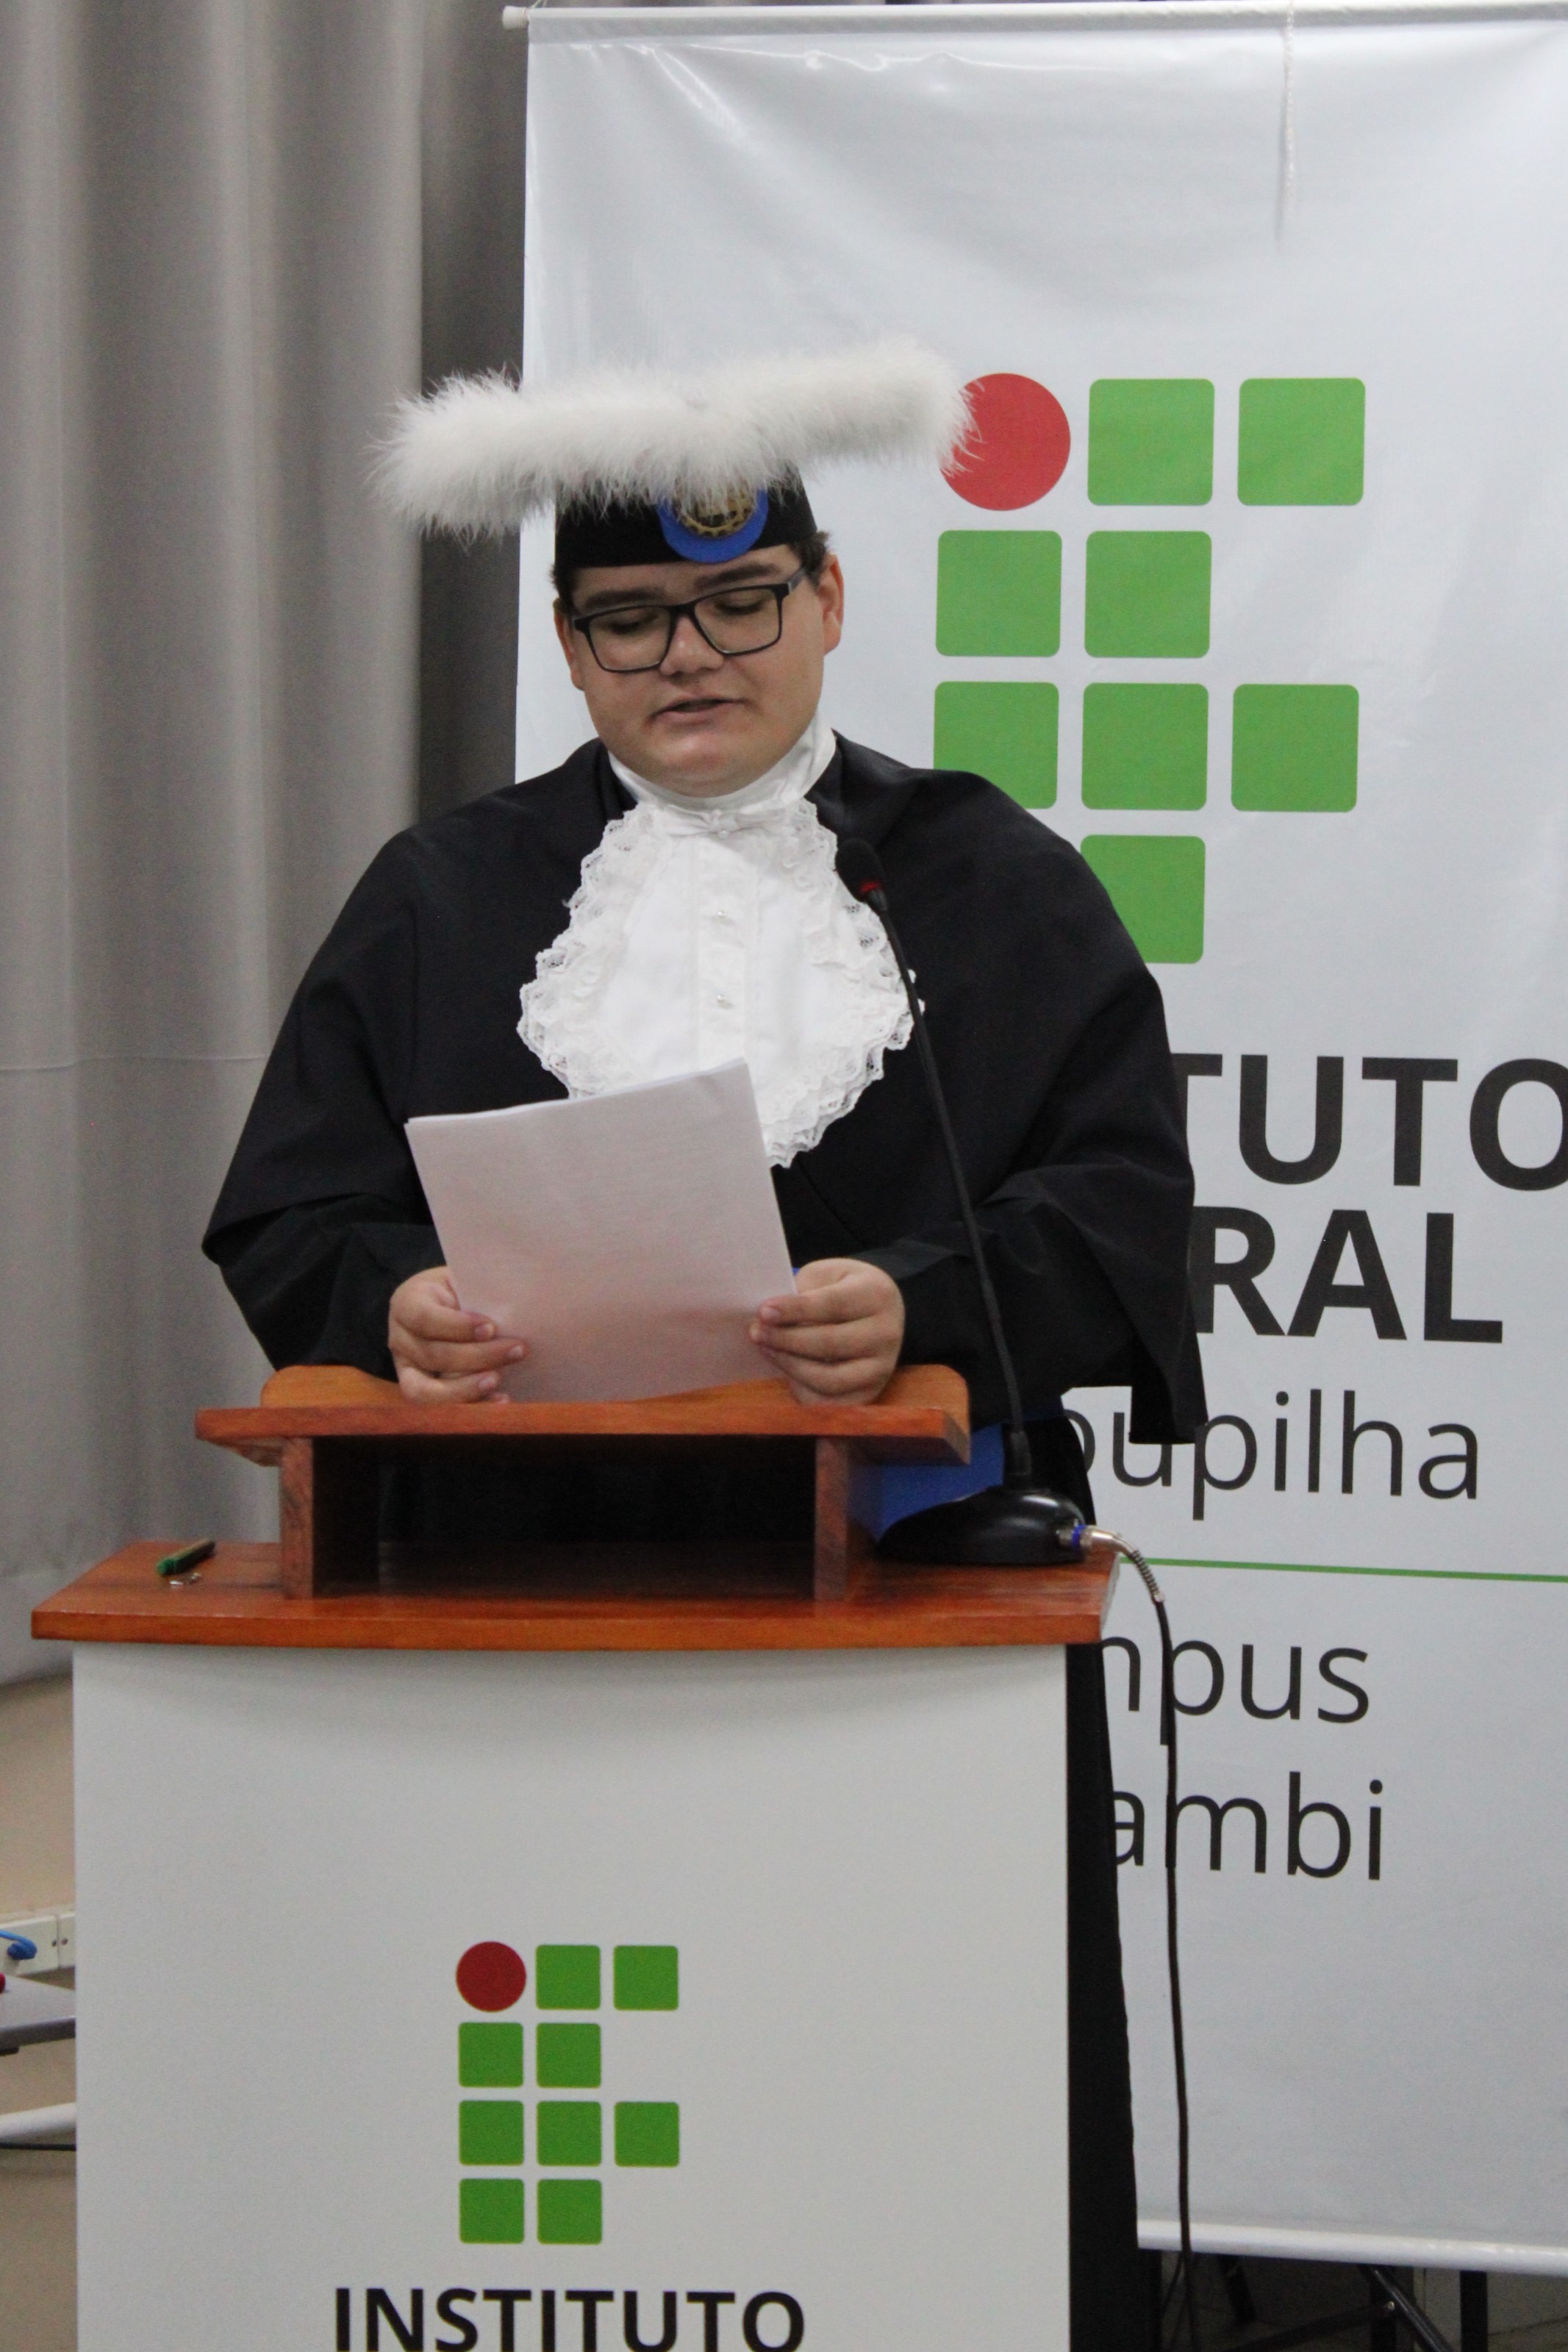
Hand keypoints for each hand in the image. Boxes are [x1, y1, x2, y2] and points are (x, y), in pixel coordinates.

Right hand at [388, 1267, 525, 1403]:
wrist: (448, 1307)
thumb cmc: (462, 1291)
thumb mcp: (466, 1281)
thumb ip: (480, 1293)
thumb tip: (513, 1308)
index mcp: (407, 1301)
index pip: (424, 1317)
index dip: (457, 1326)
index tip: (491, 1328)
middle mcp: (399, 1336)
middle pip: (433, 1355)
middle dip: (478, 1356)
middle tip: (517, 1350)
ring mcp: (404, 1366)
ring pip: (428, 1388)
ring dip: (469, 1386)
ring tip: (500, 1380)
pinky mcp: (415, 1388)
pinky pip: (436, 1406)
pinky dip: (470, 1404)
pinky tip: (499, 1399)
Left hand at [749, 1258, 904, 1405]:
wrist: (879, 1312)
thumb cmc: (844, 1289)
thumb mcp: (828, 1276)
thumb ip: (804, 1292)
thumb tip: (767, 1319)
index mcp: (877, 1295)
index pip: (833, 1305)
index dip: (796, 1310)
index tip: (764, 1311)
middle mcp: (886, 1333)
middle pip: (830, 1344)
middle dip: (786, 1340)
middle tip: (756, 1332)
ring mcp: (881, 1368)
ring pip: (828, 1379)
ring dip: (789, 1365)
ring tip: (766, 1348)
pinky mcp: (870, 1393)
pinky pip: (829, 1403)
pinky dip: (801, 1389)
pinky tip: (784, 1369)